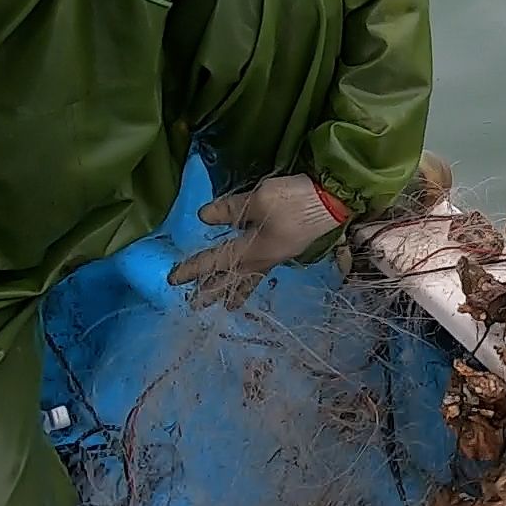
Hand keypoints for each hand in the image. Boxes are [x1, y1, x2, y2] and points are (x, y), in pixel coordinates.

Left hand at [167, 173, 346, 309]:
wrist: (333, 202)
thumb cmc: (294, 200)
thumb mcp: (258, 199)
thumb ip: (230, 210)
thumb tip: (203, 217)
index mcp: (252, 249)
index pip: (215, 261)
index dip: (193, 268)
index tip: (172, 279)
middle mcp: (263, 258)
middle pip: (233, 279)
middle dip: (214, 291)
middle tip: (195, 306)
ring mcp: (277, 256)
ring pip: (250, 278)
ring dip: (236, 292)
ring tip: (228, 305)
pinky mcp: (287, 249)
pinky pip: (262, 271)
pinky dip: (252, 279)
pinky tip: (252, 275)